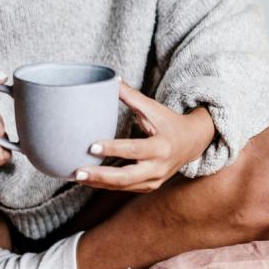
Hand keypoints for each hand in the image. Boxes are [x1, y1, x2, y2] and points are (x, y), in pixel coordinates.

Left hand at [74, 82, 214, 192]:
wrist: (192, 143)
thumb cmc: (169, 123)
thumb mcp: (154, 109)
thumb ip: (132, 96)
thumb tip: (112, 79)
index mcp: (162, 147)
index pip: (135, 150)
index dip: (113, 149)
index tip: (91, 147)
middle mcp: (159, 167)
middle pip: (127, 177)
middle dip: (101, 176)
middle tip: (77, 172)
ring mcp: (155, 180)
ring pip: (123, 186)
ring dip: (98, 183)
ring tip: (76, 176)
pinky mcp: (149, 186)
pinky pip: (125, 188)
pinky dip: (106, 185)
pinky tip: (89, 179)